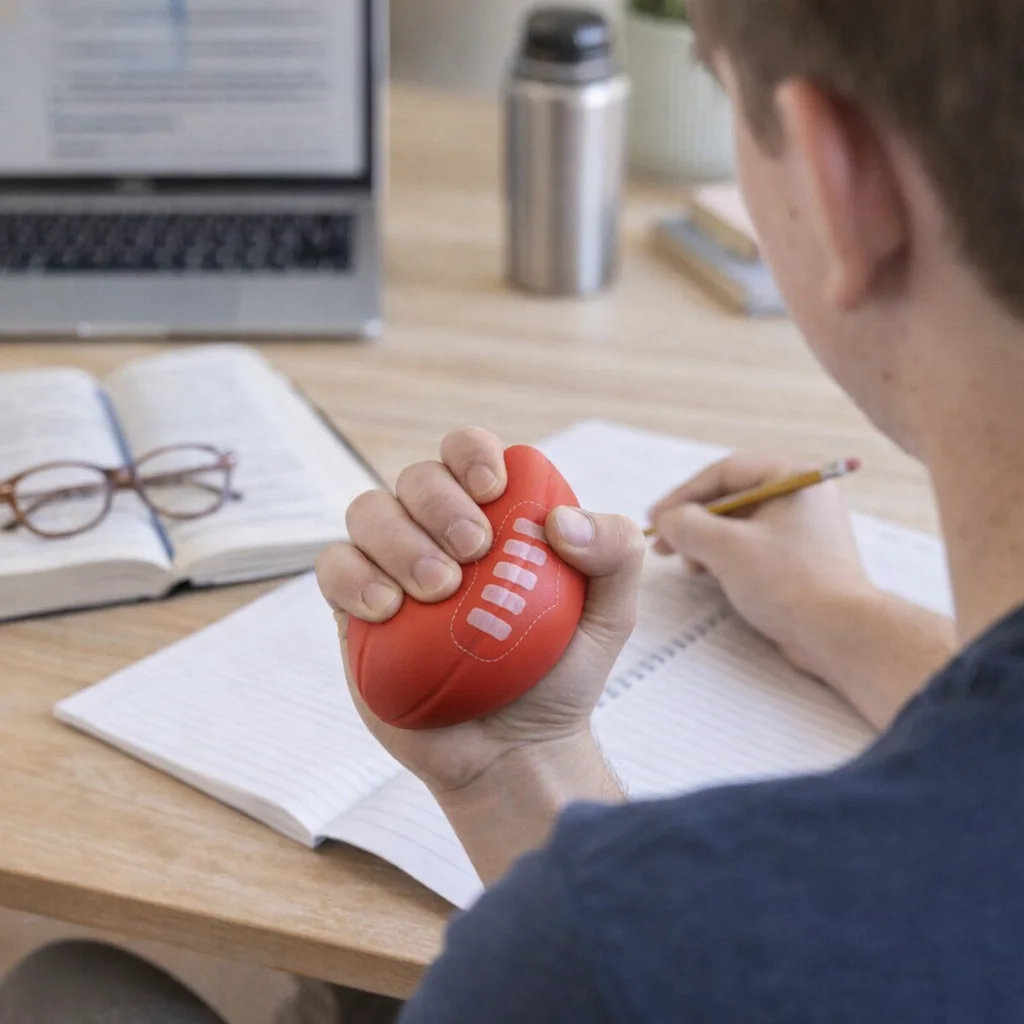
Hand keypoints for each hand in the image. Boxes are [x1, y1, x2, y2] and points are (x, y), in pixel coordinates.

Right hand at [316, 427, 645, 797]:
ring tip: (438, 590)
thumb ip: (614, 552)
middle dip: (439, 502)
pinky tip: (387, 610)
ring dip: (399, 540)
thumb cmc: (560, 674)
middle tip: (473, 552)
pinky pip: (333, 568)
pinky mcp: (355, 610)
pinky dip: (353, 578)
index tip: (494, 488)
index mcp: (491, 515)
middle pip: (416, 478)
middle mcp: (436, 531)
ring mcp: (390, 567)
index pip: (467, 453)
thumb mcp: (610, 614)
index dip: (471, 453)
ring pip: (368, 512)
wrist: (515, 752)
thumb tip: (560, 519)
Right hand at [650, 454, 954, 727]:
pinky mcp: (799, 560)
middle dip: (693, 521)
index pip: (726, 473)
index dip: (684, 494)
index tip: (656, 518)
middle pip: (731, 498)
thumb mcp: (726, 547)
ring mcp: (802, 530)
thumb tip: (666, 520)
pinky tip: (709, 574)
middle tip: (663, 543)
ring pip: (739, 525)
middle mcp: (801, 497)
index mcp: (793, 479)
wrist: (839, 634)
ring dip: (705, 541)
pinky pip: (752, 547)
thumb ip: (686, 525)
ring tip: (688, 565)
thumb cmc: (788, 583)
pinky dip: (725, 557)